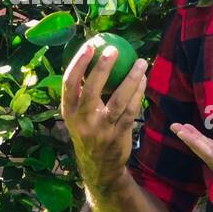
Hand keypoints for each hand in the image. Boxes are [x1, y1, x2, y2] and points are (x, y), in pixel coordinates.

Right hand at [60, 39, 147, 190]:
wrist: (99, 166)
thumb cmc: (88, 131)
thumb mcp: (77, 115)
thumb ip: (82, 92)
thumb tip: (94, 57)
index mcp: (68, 111)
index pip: (70, 83)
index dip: (79, 63)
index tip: (90, 46)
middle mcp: (82, 119)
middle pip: (92, 89)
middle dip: (103, 67)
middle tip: (114, 50)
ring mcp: (101, 128)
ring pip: (118, 99)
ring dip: (131, 79)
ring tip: (140, 62)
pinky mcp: (118, 134)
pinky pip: (131, 110)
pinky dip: (138, 94)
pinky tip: (144, 80)